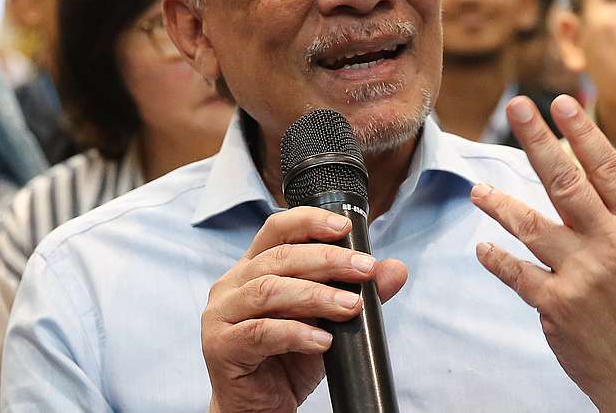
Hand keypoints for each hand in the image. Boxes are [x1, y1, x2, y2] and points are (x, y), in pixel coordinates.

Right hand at [202, 206, 407, 412]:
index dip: (309, 222)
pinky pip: (260, 333)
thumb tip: (395, 270)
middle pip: (280, 257)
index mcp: (253, 268)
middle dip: (328, 260)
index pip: (276, 229)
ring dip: (316, 295)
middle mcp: (232, 285)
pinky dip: (296, 333)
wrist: (262, 409)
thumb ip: (356, 292)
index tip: (346, 227)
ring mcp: (221, 315)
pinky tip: (323, 341)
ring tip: (351, 307)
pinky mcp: (220, 347)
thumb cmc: (288, 359)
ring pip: (269, 290)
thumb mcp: (328, 321)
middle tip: (364, 269)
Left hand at [472, 95, 615, 412]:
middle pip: (568, 183)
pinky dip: (497, 259)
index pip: (610, 170)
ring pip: (533, 226)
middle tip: (516, 107)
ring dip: (501, 205)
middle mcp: (610, 246)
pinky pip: (517, 274)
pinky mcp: (556, 305)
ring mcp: (581, 276)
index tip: (563, 102)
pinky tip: (483, 246)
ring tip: (478, 190)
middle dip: (539, 142)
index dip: (586, 133)